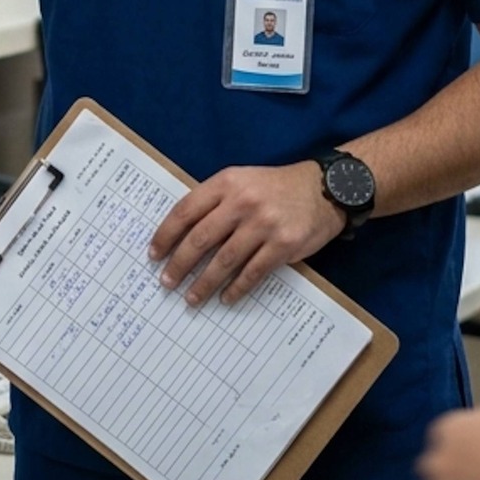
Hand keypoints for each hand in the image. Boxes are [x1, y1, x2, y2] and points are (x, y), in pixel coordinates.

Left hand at [148, 160, 344, 305]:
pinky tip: (225, 298)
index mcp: (227, 183)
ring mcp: (263, 225)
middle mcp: (243, 202)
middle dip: (179, 264)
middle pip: (200, 239)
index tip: (154, 254)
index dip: (166, 235)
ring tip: (191, 297)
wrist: (325, 189)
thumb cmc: (276, 187)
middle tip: (167, 282)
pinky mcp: (283, 245)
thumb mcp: (242, 181)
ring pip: (224, 260)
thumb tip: (182, 234)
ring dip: (204, 283)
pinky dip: (236, 289)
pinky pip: (252, 273)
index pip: (186, 210)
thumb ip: (215, 201)